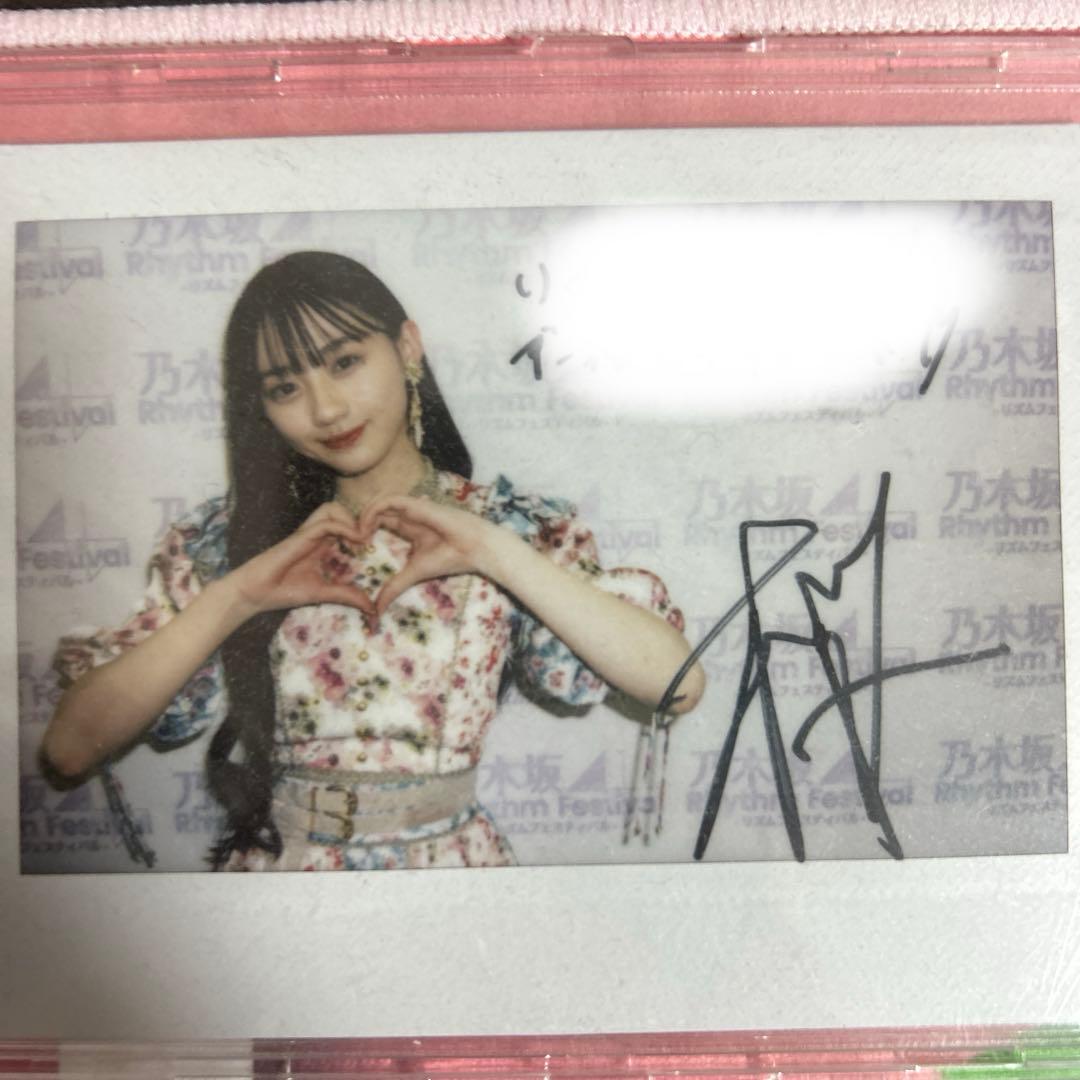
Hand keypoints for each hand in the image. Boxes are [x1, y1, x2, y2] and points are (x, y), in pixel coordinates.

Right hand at [228, 501, 377, 620]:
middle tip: (371, 538)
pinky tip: (356, 542)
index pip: (344, 523)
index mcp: (321, 544)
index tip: (375, 544)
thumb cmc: (284, 591)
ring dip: (351, 519)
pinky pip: (326, 523)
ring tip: (362, 539)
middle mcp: (315, 535)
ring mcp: (307, 533)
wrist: (255, 593)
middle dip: (359, 518)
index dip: (362, 528)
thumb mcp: (323, 593)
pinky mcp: (299, 536)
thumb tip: (372, 607)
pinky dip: (344, 528)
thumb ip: (347, 595)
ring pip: (332, 508)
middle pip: (340, 510)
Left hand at [357, 495, 497, 615]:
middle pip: (376, 509)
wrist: (474, 549)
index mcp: (410, 528)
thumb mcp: (413, 575)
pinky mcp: (415, 504)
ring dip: (363, 515)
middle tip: (348, 538)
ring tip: (355, 534)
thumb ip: (394, 588)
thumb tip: (376, 610)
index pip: (381, 520)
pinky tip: (365, 527)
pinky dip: (372, 511)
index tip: (355, 546)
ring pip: (378, 501)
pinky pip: (388, 500)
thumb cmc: (449, 559)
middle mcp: (408, 515)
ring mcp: (411, 507)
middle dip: (359, 521)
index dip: (364, 529)